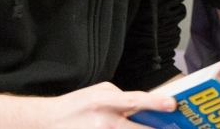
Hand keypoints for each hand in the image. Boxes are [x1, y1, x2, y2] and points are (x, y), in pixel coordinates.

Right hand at [43, 81, 175, 128]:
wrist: (47, 122)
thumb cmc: (74, 107)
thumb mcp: (96, 93)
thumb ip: (120, 98)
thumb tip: (142, 106)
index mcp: (104, 101)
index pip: (135, 100)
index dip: (155, 102)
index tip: (172, 104)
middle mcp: (104, 121)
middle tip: (168, 128)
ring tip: (142, 127)